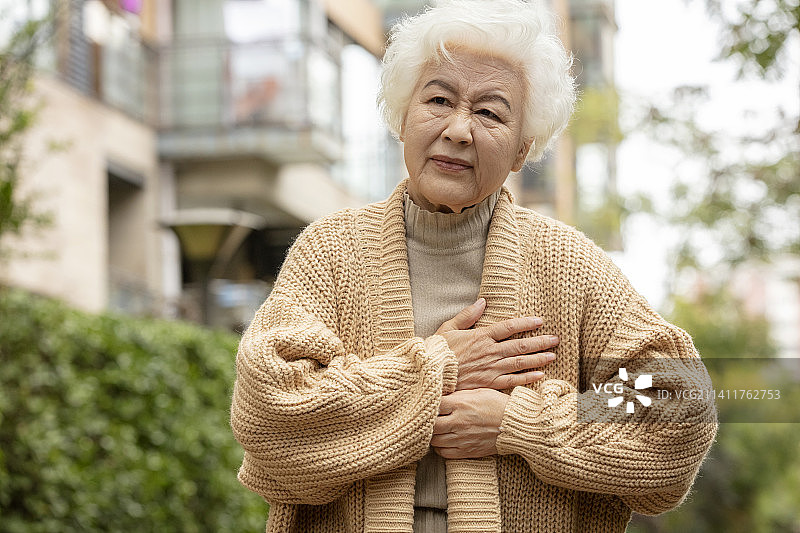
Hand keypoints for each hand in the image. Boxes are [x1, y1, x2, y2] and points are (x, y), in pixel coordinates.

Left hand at [431, 389, 509, 458]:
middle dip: (428, 422)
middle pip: (431, 425)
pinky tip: (444, 441)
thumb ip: (458, 395)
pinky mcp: (466, 451)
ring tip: (437, 430)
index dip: (430, 404)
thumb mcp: (478, 392)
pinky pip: (444, 453)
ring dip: (433, 435)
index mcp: (461, 404)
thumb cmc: (497, 405)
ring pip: (435, 440)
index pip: (434, 404)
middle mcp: (459, 422)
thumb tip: (440, 396)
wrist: (515, 425)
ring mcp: (462, 438)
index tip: (430, 405)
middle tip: (430, 419)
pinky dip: (440, 448)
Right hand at [433, 298, 557, 390]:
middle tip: (555, 339)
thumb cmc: (437, 352)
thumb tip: (482, 301)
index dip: (526, 323)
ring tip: (552, 355)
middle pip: (520, 345)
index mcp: (480, 336)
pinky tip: (540, 375)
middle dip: (540, 341)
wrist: (430, 376)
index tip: (540, 320)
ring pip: (520, 363)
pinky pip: (512, 381)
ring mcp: (490, 369)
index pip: (509, 327)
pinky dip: (527, 378)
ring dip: (538, 359)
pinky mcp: (489, 384)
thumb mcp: (448, 328)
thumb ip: (467, 315)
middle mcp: (489, 352)